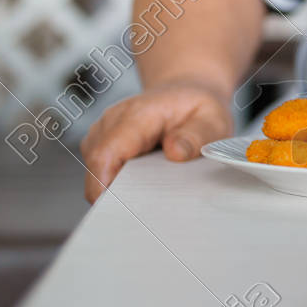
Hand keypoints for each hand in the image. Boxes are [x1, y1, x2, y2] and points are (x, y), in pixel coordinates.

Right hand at [80, 78, 233, 202]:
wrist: (185, 92)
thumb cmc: (196, 107)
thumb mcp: (211, 119)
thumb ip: (196, 136)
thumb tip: (175, 152)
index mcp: (138, 114)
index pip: (107, 152)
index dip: (104, 182)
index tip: (116, 207)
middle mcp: (113, 121)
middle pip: (96, 166)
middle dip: (112, 192)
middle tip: (139, 214)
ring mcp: (104, 133)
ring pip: (95, 170)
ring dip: (114, 188)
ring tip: (144, 199)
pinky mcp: (103, 144)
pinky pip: (100, 170)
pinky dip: (116, 183)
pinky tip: (139, 188)